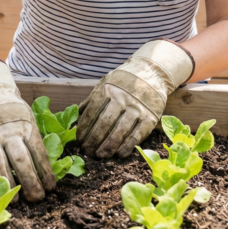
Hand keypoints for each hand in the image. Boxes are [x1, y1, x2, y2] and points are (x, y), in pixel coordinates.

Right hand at [0, 56, 55, 201]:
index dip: (45, 172)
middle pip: (21, 161)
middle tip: (37, 198)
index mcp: (25, 125)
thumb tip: (51, 167)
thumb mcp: (27, 117)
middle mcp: (6, 132)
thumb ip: (34, 138)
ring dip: (9, 186)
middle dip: (31, 182)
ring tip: (17, 201)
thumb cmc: (11, 112)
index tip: (51, 188)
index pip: (38, 152)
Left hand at [78, 40, 194, 158]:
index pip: (92, 112)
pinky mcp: (151, 117)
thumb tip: (75, 116)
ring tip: (100, 155)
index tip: (78, 140)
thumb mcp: (105, 83)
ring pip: (121, 131)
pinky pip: (138, 134)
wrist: (152, 72)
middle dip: (94, 140)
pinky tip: (120, 154)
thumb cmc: (124, 81)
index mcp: (108, 90)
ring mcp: (138, 108)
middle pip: (105, 123)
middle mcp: (123, 98)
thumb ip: (91, 99)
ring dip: (109, 146)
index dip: (84, 128)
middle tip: (87, 151)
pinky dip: (128, 146)